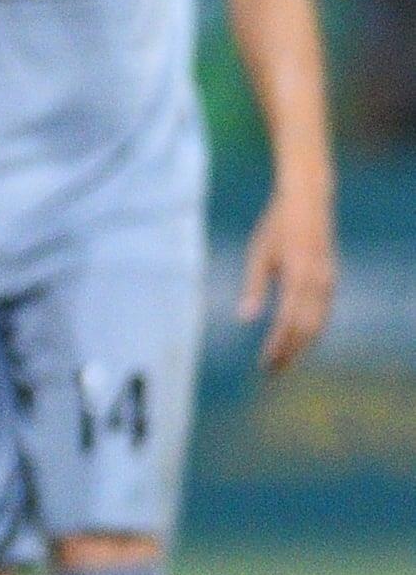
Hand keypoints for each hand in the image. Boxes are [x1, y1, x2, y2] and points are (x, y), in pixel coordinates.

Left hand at [240, 180, 335, 376]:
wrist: (308, 203)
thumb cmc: (276, 228)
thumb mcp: (258, 254)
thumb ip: (254, 287)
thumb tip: (245, 319)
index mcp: (297, 277)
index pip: (288, 322)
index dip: (278, 346)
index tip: (265, 363)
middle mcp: (318, 283)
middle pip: (306, 329)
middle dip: (289, 352)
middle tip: (271, 371)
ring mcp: (328, 282)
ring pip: (317, 324)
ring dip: (300, 344)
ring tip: (282, 360)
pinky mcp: (330, 280)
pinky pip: (322, 313)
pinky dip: (310, 330)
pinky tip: (296, 338)